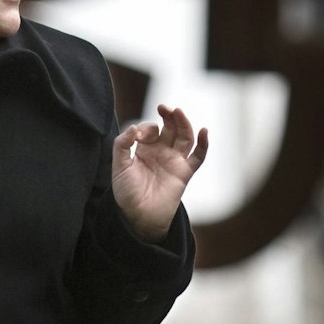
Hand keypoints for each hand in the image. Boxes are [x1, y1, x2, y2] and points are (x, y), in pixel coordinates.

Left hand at [113, 103, 208, 241]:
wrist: (138, 216)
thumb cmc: (126, 193)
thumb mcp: (118, 166)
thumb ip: (122, 144)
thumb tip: (134, 127)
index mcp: (145, 149)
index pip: (151, 129)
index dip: (147, 128)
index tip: (138, 136)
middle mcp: (161, 152)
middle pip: (171, 128)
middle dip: (169, 116)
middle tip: (164, 107)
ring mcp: (174, 161)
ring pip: (185, 137)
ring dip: (184, 123)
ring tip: (178, 112)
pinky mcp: (184, 172)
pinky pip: (198, 156)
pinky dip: (204, 144)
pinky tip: (204, 131)